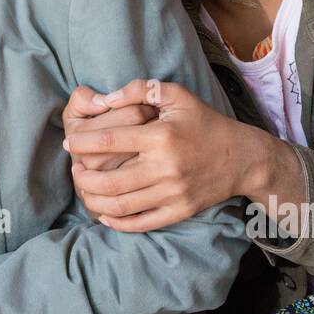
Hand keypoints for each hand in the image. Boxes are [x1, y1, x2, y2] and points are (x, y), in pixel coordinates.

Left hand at [64, 79, 254, 230]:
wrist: (242, 158)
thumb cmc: (204, 122)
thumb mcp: (177, 95)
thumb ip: (140, 90)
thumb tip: (106, 99)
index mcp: (161, 137)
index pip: (110, 141)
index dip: (83, 143)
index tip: (71, 142)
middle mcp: (165, 167)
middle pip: (109, 180)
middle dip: (82, 177)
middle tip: (75, 170)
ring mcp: (172, 193)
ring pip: (120, 206)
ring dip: (93, 200)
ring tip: (84, 189)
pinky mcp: (178, 211)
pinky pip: (140, 223)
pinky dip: (116, 221)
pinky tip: (104, 212)